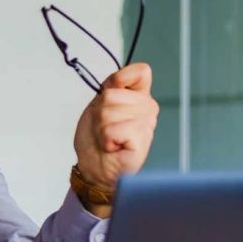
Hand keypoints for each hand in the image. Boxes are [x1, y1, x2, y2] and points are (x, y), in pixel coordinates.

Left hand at [72, 62, 159, 214]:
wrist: (95, 170)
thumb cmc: (96, 140)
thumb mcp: (98, 107)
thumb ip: (111, 89)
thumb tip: (119, 79)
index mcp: (139, 97)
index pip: (140, 72)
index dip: (120, 80)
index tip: (107, 98)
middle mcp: (147, 108)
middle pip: (112, 95)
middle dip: (99, 114)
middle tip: (104, 130)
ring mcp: (147, 123)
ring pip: (109, 112)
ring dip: (100, 128)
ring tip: (107, 139)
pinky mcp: (141, 139)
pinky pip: (113, 129)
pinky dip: (105, 139)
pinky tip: (112, 147)